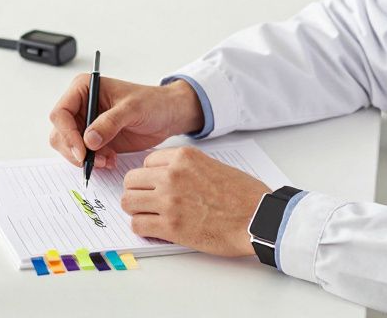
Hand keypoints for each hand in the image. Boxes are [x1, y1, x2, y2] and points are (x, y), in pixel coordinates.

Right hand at [48, 76, 203, 168]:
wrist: (168, 115)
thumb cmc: (152, 102)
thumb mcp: (132, 109)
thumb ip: (110, 123)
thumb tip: (89, 140)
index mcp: (83, 89)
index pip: (61, 113)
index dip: (67, 134)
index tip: (82, 152)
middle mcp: (80, 106)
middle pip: (60, 133)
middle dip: (74, 150)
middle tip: (93, 161)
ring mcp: (86, 124)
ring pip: (69, 147)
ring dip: (85, 159)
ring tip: (108, 160)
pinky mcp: (95, 140)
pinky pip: (84, 156)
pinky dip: (94, 162)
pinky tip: (112, 160)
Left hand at [120, 146, 268, 256]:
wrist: (259, 218)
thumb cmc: (244, 195)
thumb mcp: (214, 165)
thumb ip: (187, 168)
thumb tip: (169, 177)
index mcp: (183, 157)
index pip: (146, 162)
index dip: (150, 176)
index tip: (156, 186)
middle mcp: (172, 175)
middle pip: (131, 180)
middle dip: (137, 192)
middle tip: (147, 202)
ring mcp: (169, 200)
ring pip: (128, 202)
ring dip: (136, 210)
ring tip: (149, 216)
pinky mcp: (170, 226)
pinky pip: (137, 225)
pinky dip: (143, 228)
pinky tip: (155, 229)